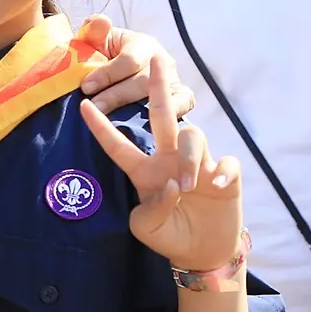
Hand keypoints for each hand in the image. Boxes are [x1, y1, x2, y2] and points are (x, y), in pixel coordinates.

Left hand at [75, 15, 195, 118]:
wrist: (115, 78)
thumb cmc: (103, 58)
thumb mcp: (95, 43)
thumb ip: (93, 32)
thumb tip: (101, 21)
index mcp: (141, 43)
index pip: (129, 59)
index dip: (107, 74)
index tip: (86, 86)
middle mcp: (161, 60)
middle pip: (143, 80)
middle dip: (116, 94)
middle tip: (95, 107)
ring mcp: (172, 79)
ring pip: (160, 94)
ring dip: (135, 108)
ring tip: (111, 122)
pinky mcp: (181, 96)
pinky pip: (184, 103)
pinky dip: (174, 111)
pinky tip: (153, 125)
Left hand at [81, 59, 241, 271]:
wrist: (201, 252)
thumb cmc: (167, 235)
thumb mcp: (147, 228)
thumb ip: (152, 208)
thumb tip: (171, 185)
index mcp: (144, 171)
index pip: (118, 145)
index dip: (101, 127)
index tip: (83, 104)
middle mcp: (169, 159)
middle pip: (161, 115)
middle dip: (157, 86)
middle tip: (154, 59)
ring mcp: (198, 163)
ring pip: (192, 136)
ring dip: (189, 156)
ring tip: (187, 183)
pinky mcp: (224, 175)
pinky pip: (227, 161)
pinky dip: (224, 171)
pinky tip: (219, 185)